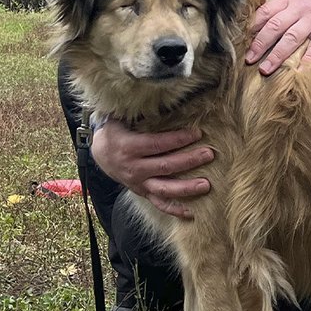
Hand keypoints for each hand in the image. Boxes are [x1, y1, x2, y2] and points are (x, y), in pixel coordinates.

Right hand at [91, 121, 214, 218]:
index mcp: (129, 147)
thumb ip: (141, 112)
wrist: (101, 153)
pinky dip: (175, 210)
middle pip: (165, 166)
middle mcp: (134, 168)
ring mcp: (139, 183)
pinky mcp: (142, 193)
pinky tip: (192, 213)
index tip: (198, 133)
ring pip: (164, 189)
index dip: (178, 139)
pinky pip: (159, 204)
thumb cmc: (117, 131)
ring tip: (206, 185)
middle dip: (189, 160)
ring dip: (186, 188)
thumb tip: (163, 97)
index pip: (158, 144)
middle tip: (209, 154)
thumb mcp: (122, 118)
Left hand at [246, 0, 310, 74]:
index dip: (252, 28)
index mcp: (290, 0)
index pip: (266, 13)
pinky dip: (308, 60)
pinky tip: (299, 72)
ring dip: (277, 55)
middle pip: (275, 26)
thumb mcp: (300, 0)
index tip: (241, 42)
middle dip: (260, 44)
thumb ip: (282, 11)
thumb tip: (258, 29)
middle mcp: (300, 8)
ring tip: (266, 69)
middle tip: (249, 60)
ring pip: (292, 37)